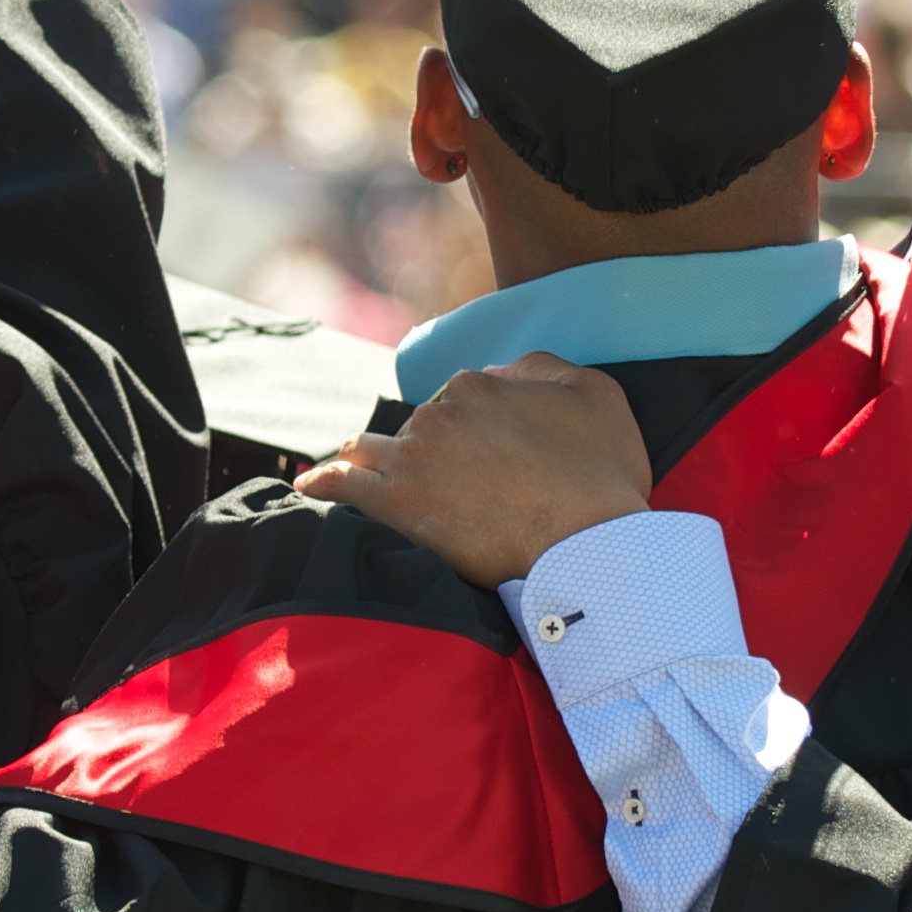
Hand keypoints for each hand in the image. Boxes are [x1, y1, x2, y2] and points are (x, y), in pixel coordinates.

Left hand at [300, 356, 657, 588]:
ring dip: (369, 457)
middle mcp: (440, 411)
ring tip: (358, 468)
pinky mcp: (398, 503)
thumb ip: (544, 369)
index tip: (492, 456)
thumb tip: (505, 372)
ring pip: (376, 448)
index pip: (465, 397)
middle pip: (422, 425)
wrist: (586, 542)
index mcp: (481, 384)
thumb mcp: (595, 393)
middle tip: (458, 486)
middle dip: (432, 447)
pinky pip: (344, 485)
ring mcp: (414, 456)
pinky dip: (325, 482)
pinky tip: (309, 485)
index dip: (479, 427)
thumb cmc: (601, 474)